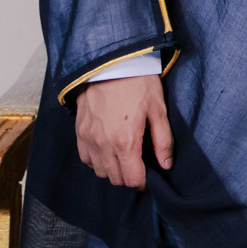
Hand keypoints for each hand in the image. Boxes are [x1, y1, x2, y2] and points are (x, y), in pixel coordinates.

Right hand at [76, 75, 172, 189]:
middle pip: (115, 178)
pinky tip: (109, 150)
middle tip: (140, 166)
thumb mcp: (158, 110)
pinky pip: (86, 158)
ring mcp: (88, 139)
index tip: (149, 178)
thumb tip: (167, 164)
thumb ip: (163, 140)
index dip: (142, 182)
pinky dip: (97, 161)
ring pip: (99, 171)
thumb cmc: (138, 84)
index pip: (131, 178)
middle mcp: (103, 145)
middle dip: (129, 176)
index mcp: (125, 141)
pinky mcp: (79, 132)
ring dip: (113, 170)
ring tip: (126, 158)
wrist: (110, 65)